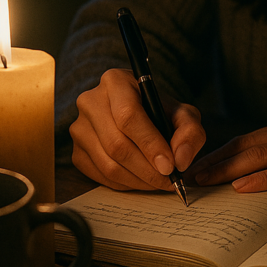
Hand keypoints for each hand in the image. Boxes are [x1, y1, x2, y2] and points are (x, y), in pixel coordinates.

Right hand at [70, 68, 205, 190]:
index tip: (169, 166)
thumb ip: (189, 131)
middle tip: (169, 180)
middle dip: (147, 169)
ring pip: (108, 164)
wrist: (136, 114)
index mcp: (115, 82)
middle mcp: (90, 101)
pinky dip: (125, 184)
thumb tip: (180, 160)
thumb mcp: (181, 113)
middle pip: (117, 144)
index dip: (150, 144)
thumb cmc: (158, 111)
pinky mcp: (76, 151)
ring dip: (138, 180)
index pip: (128, 116)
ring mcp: (79, 128)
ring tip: (159, 181)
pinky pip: (101, 176)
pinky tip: (141, 179)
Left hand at [190, 115, 266, 191]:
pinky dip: (261, 178)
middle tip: (187, 176)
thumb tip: (262, 173)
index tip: (195, 166)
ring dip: (227, 169)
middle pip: (245, 145)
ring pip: (259, 154)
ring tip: (204, 180)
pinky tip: (243, 186)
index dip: (218, 153)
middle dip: (214, 161)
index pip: (246, 139)